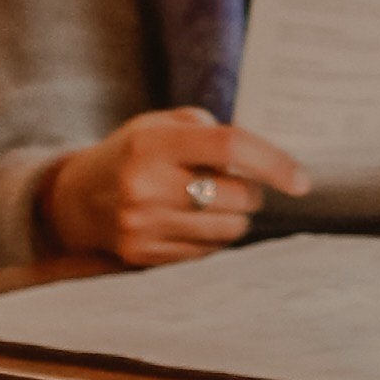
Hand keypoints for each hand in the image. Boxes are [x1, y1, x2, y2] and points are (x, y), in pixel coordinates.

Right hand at [43, 105, 310, 267]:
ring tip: (211, 202)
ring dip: (234, 216)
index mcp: (153, 143)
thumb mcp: (160, 124)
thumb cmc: (134, 153)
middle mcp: (145, 185)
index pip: (228, 147)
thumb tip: (262, 161)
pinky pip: (207, 252)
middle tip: (235, 183)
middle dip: (249, 191)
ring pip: (228, 230)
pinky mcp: (143, 255)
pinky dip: (211, 237)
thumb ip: (208, 131)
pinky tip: (190, 221)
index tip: (301, 180)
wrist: (78, 198)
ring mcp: (143, 226)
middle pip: (236, 196)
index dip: (272, 162)